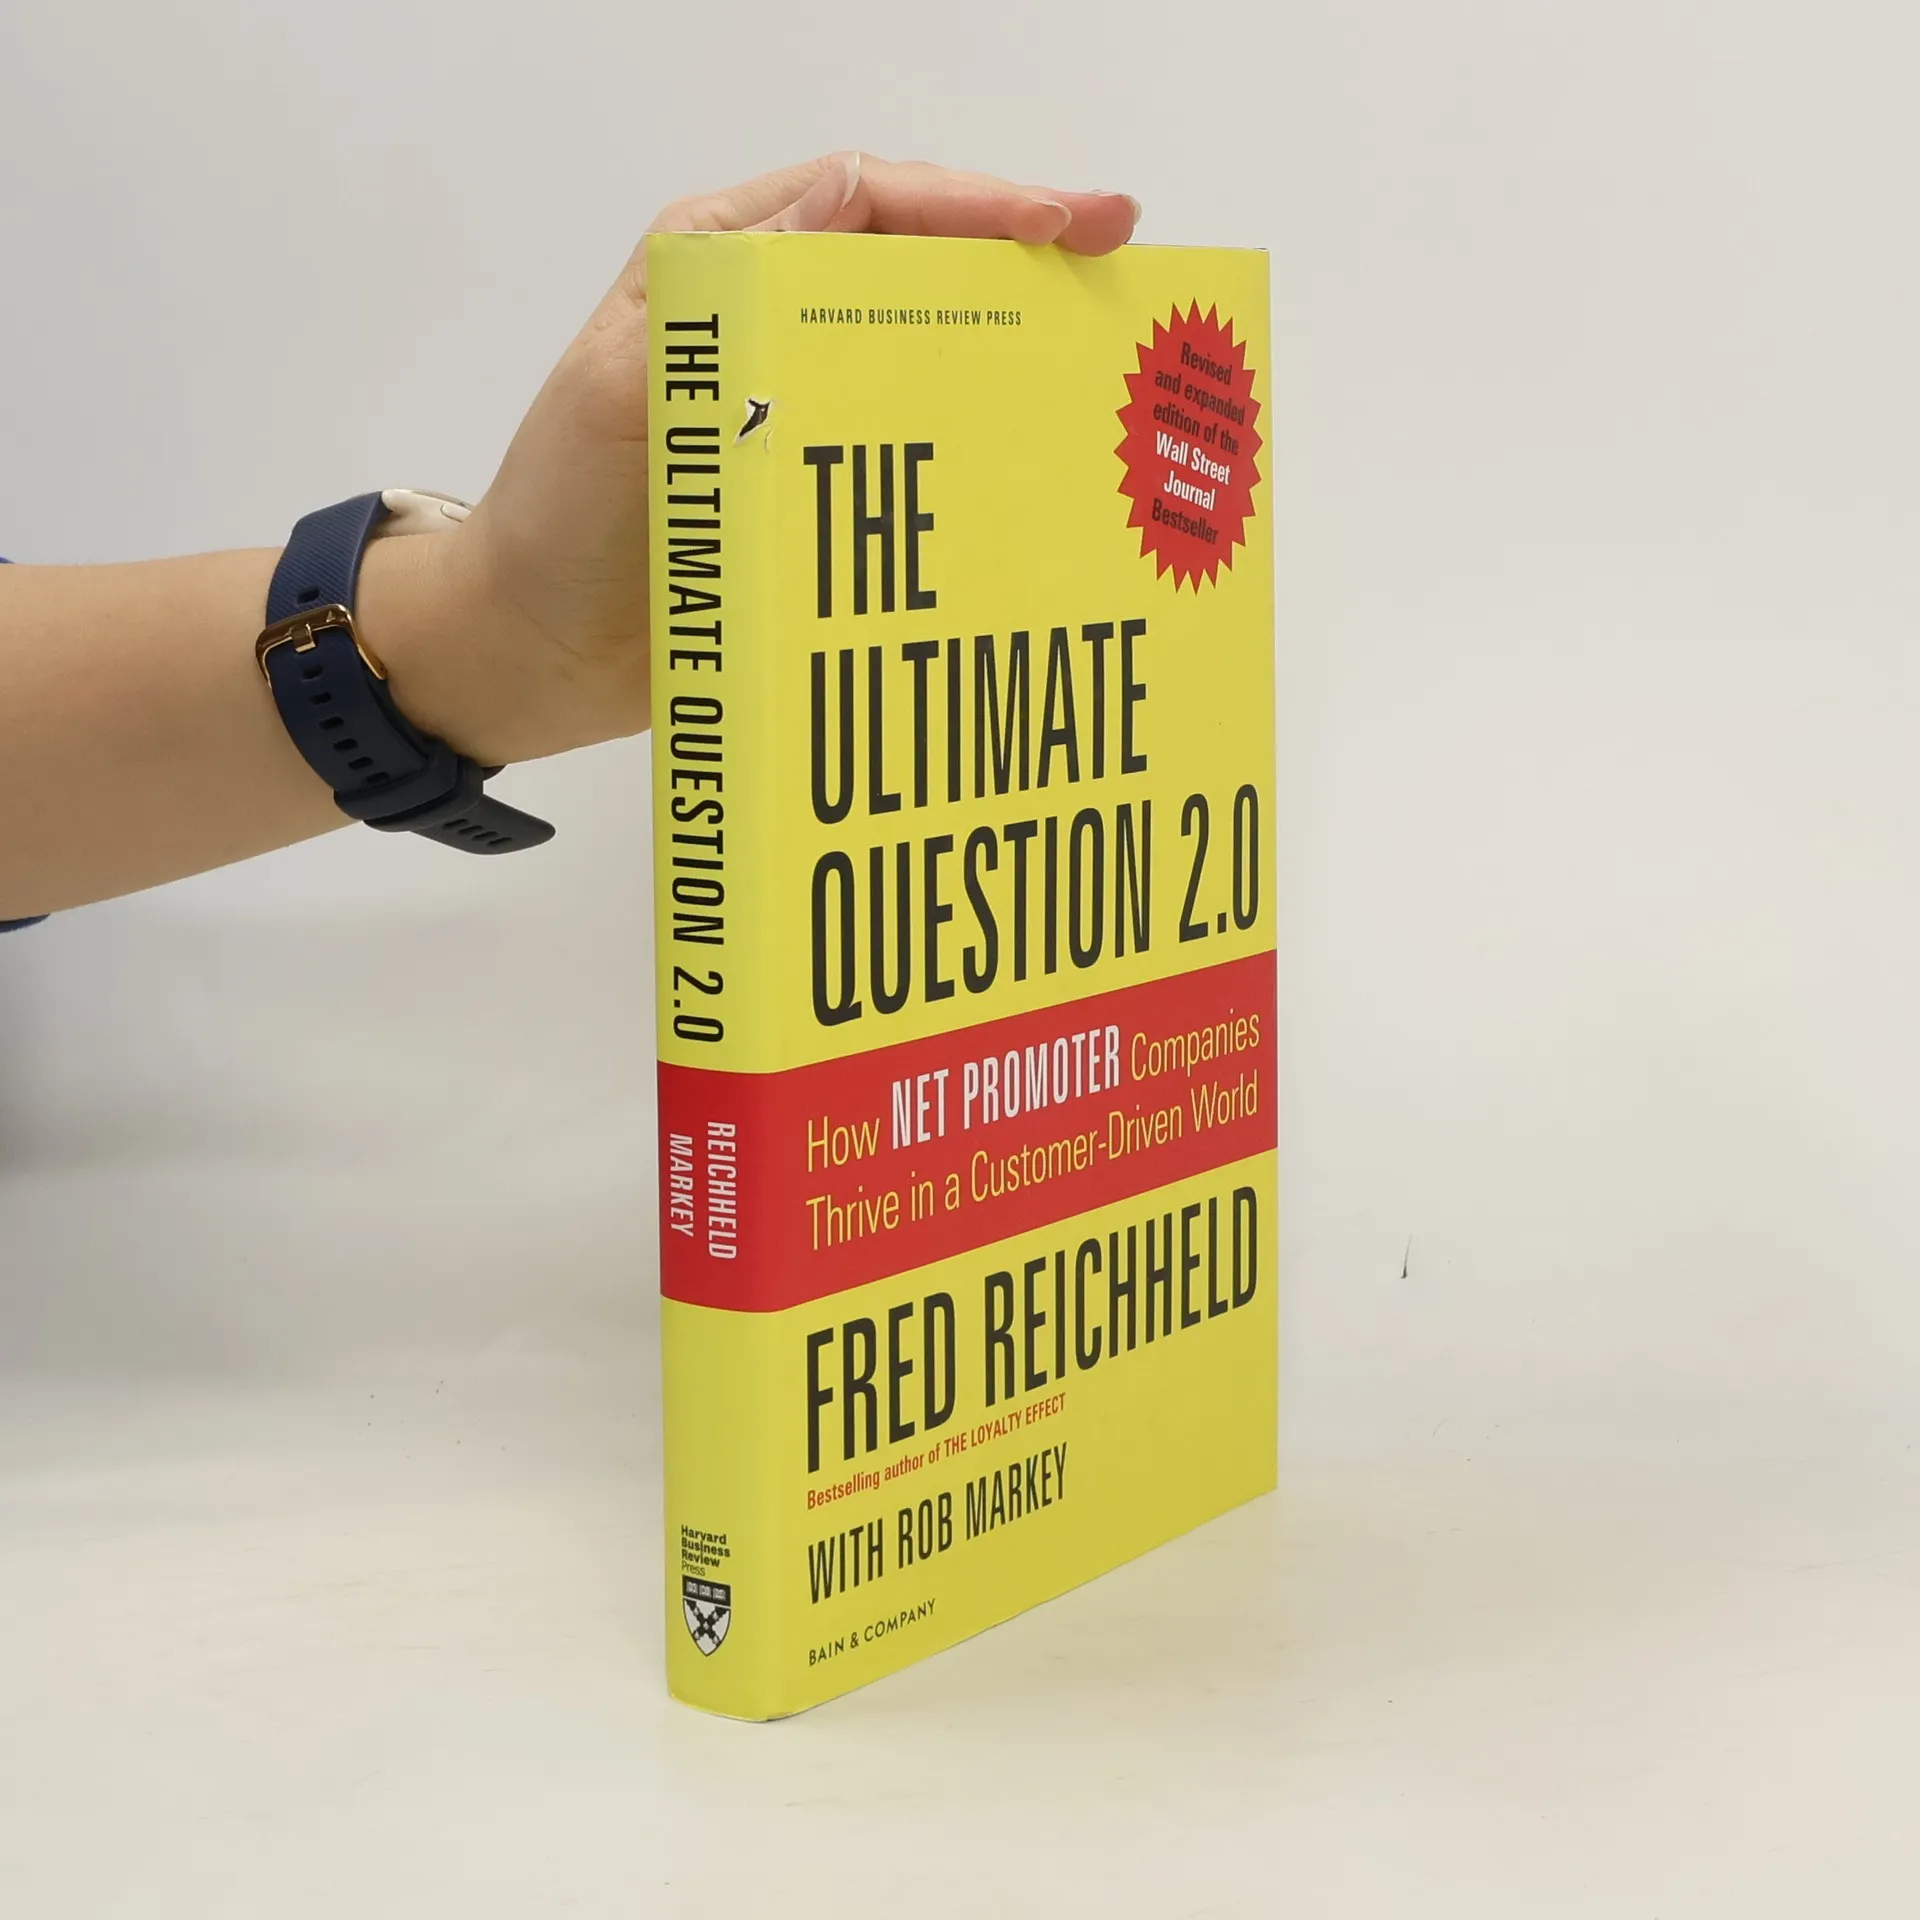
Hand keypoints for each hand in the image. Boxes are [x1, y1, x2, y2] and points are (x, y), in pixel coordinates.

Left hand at [381, 155, 1139, 767]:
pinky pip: (916, 452)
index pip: (870, 200)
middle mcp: (775, 325)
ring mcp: (805, 411)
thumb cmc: (560, 515)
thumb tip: (848, 194)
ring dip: (1015, 355)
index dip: (978, 205)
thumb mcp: (627, 383)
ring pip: (930, 355)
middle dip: (1024, 265)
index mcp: (723, 265)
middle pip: (921, 268)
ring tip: (1103, 366)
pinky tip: (1039, 465)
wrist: (531, 652)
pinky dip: (979, 449)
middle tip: (1122, 275)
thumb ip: (724, 296)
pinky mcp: (824, 494)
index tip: (1069, 229)